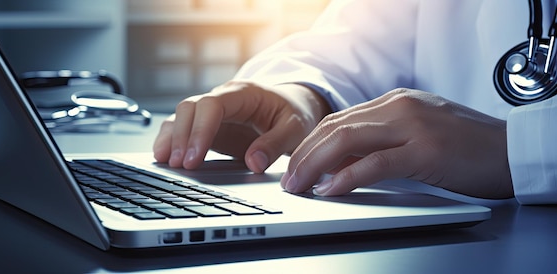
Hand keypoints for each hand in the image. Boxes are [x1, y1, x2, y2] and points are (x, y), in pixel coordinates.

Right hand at [152, 81, 330, 172]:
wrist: (292, 106)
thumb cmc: (294, 112)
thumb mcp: (296, 127)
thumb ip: (276, 144)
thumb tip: (254, 163)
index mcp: (243, 93)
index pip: (212, 105)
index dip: (200, 130)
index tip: (196, 157)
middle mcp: (222, 98)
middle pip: (190, 108)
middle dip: (182, 137)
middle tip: (181, 165)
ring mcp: (211, 112)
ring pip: (180, 116)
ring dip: (170, 138)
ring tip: (165, 162)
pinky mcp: (207, 126)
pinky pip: (182, 128)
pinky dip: (170, 141)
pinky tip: (164, 158)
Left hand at [281, 88, 513, 198]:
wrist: (512, 150)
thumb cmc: (465, 147)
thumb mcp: (415, 135)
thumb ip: (379, 143)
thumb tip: (338, 165)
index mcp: (394, 102)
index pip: (338, 120)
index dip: (310, 144)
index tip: (294, 164)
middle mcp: (399, 108)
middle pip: (335, 128)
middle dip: (304, 155)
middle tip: (288, 180)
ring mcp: (412, 127)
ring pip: (347, 140)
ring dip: (315, 165)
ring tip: (299, 186)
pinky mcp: (425, 151)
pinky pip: (376, 163)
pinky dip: (348, 177)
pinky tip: (331, 189)